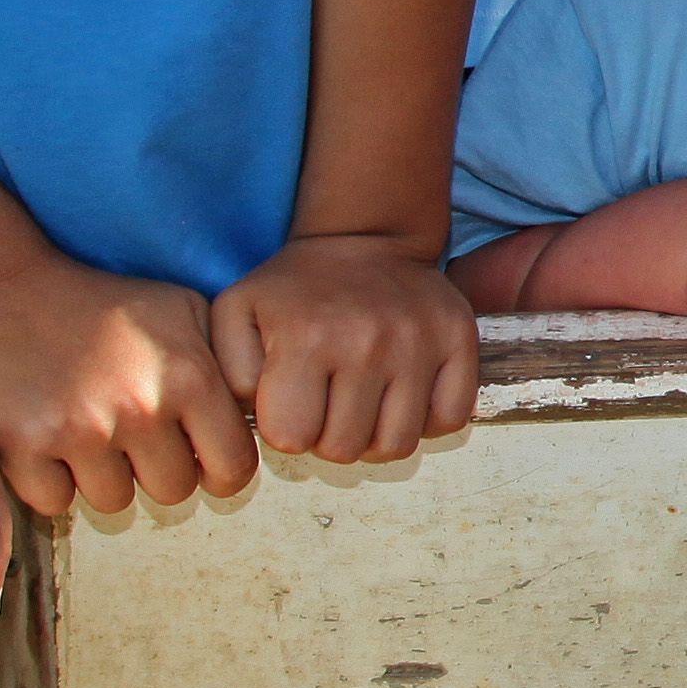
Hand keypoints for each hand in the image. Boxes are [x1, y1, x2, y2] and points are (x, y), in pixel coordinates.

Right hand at [0, 261, 254, 518]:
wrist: (3, 289)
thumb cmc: (101, 303)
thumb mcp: (182, 310)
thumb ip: (225, 365)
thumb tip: (254, 419)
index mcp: (189, 377)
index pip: (234, 469)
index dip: (218, 468)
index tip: (197, 456)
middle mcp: (141, 409)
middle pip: (173, 492)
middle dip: (157, 471)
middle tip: (132, 436)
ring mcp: (81, 430)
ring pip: (115, 501)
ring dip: (104, 477)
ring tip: (89, 429)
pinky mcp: (25, 444)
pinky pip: (55, 502)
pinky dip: (51, 481)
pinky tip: (50, 439)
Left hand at [214, 234, 481, 465]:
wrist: (364, 237)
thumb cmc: (295, 289)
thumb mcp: (238, 312)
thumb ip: (228, 371)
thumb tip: (254, 416)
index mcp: (306, 337)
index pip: (292, 437)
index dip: (286, 429)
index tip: (291, 403)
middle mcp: (367, 342)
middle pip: (344, 450)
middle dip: (328, 436)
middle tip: (327, 404)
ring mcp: (419, 343)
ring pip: (396, 445)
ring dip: (374, 437)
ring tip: (362, 405)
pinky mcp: (459, 341)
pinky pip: (447, 420)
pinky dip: (424, 421)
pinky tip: (401, 396)